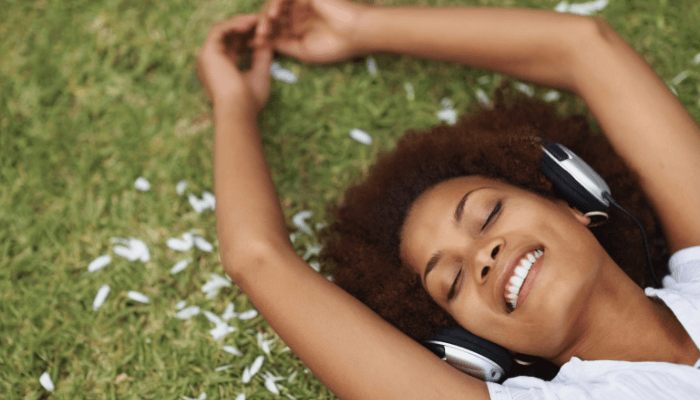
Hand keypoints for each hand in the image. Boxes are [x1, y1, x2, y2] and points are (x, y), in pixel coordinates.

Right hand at [197, 15, 272, 114]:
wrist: (238, 109)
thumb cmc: (249, 100)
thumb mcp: (260, 74)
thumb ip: (262, 57)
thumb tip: (268, 42)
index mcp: (222, 70)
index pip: (234, 48)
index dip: (250, 39)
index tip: (265, 36)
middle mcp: (212, 63)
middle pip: (228, 37)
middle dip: (246, 29)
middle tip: (263, 23)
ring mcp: (207, 57)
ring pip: (223, 31)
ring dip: (242, 23)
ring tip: (258, 20)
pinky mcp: (207, 52)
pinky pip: (220, 30)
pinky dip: (235, 24)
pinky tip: (250, 23)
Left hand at [253, 0, 369, 63]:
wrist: (355, 33)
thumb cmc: (333, 46)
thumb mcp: (302, 51)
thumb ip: (282, 45)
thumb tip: (262, 43)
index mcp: (297, 30)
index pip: (274, 32)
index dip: (262, 38)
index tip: (251, 46)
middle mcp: (296, 16)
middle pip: (272, 19)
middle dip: (261, 28)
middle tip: (255, 38)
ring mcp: (300, 4)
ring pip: (275, 7)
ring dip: (267, 17)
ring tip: (264, 29)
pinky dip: (277, 4)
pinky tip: (274, 15)